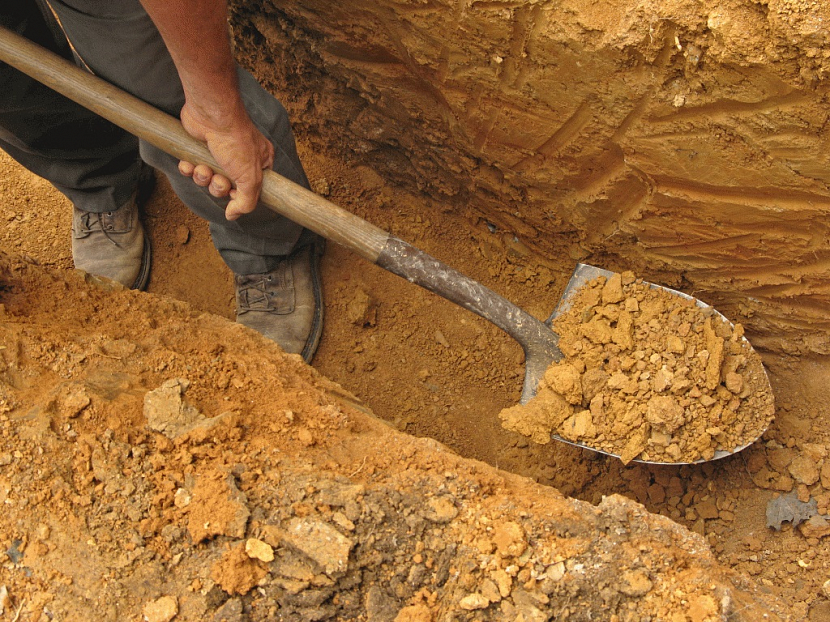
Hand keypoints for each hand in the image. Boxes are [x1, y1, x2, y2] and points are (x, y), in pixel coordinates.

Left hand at [178, 100, 273, 220]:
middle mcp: (240, 159)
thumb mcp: (250, 178)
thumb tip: (233, 216)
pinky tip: (189, 164)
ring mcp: (219, 153)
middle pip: (227, 187)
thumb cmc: (235, 141)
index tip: (233, 194)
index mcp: (258, 163)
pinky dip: (189, 169)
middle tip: (219, 178)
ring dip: (203, 178)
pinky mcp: (200, 149)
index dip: (239, 196)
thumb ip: (247, 201)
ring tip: (203, 169)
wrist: (211, 115)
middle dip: (218, 187)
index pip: (251, 190)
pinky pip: (193, 168)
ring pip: (208, 179)